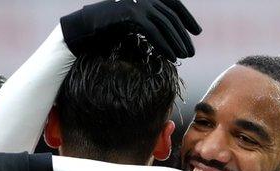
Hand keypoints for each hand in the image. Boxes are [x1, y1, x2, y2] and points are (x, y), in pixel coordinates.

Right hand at [60, 0, 201, 60]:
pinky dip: (164, 44)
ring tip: (185, 57)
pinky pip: (153, 31)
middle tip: (191, 52)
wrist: (81, 29)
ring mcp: (137, 5)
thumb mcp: (130, 26)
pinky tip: (171, 57)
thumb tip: (164, 36)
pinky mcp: (131, 16)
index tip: (197, 32)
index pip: (172, 4)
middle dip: (183, 35)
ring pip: (165, 24)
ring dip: (177, 42)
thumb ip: (146, 26)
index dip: (187, 17)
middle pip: (171, 16)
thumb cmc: (103, 31)